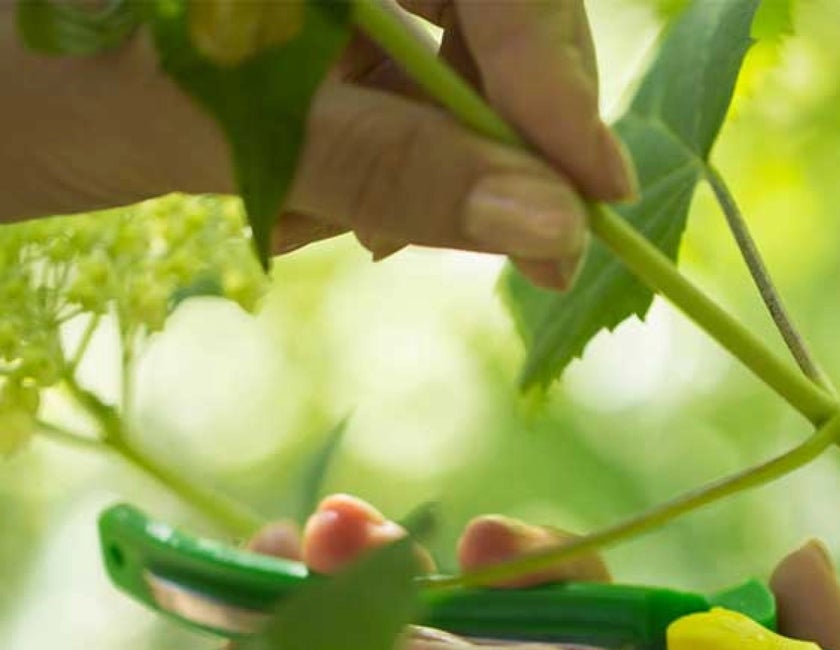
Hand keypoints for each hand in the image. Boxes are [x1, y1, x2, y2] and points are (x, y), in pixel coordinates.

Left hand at [0, 0, 631, 287]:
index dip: (552, 72)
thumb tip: (551, 227)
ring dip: (409, 163)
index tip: (594, 193)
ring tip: (318, 231)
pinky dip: (358, 159)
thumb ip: (388, 163)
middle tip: (508, 247)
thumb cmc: (22, 76)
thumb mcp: (208, 117)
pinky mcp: (292, 18)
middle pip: (477, 8)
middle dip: (483, 132)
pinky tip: (291, 207)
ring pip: (432, 56)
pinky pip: (375, 81)